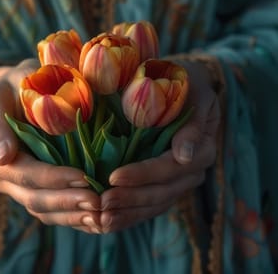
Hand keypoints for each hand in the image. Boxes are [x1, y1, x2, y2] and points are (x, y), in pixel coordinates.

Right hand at [0, 60, 100, 231]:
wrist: (13, 93)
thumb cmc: (10, 88)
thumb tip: (4, 157)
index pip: (25, 174)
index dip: (53, 178)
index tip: (84, 177)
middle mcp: (4, 177)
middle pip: (34, 198)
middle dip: (67, 201)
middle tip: (98, 201)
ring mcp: (18, 185)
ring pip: (43, 210)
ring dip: (71, 215)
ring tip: (100, 215)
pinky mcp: (33, 187)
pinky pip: (50, 210)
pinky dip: (71, 217)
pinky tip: (94, 221)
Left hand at [99, 60, 220, 231]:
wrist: (184, 87)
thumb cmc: (185, 82)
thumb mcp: (193, 91)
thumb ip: (191, 123)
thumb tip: (184, 155)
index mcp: (201, 148)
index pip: (170, 167)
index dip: (143, 174)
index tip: (114, 177)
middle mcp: (193, 170)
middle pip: (162, 192)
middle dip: (131, 198)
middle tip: (101, 203)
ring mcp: (180, 180)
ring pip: (155, 204)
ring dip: (128, 212)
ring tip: (100, 218)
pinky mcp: (166, 184)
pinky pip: (150, 204)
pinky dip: (130, 213)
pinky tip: (109, 220)